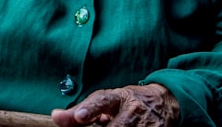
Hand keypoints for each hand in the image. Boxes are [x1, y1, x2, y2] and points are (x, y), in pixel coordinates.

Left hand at [51, 84, 179, 126]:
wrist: (165, 102)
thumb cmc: (130, 102)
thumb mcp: (109, 101)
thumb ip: (83, 110)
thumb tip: (56, 117)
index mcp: (118, 97)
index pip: (102, 101)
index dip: (90, 109)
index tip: (79, 116)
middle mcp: (133, 110)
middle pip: (116, 126)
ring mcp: (146, 125)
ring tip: (110, 125)